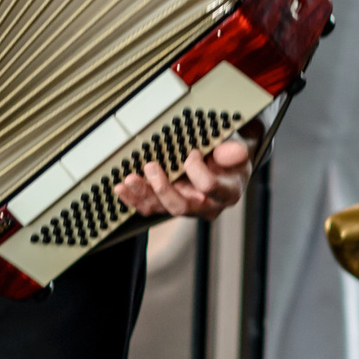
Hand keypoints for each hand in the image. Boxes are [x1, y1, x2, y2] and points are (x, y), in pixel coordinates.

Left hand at [112, 134, 251, 220]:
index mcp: (227, 193)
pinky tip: (122, 189)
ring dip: (142, 194)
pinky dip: (134, 199)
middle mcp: (207, 206)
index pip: (209, 187)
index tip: (192, 152)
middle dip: (162, 189)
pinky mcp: (170, 205)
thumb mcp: (236, 150)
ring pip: (161, 209)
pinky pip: (150, 208)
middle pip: (181, 206)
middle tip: (151, 168)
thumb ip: (233, 151)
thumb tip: (236, 151)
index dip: (197, 169)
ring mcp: (187, 207)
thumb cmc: (230, 157)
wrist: (225, 166)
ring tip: (129, 180)